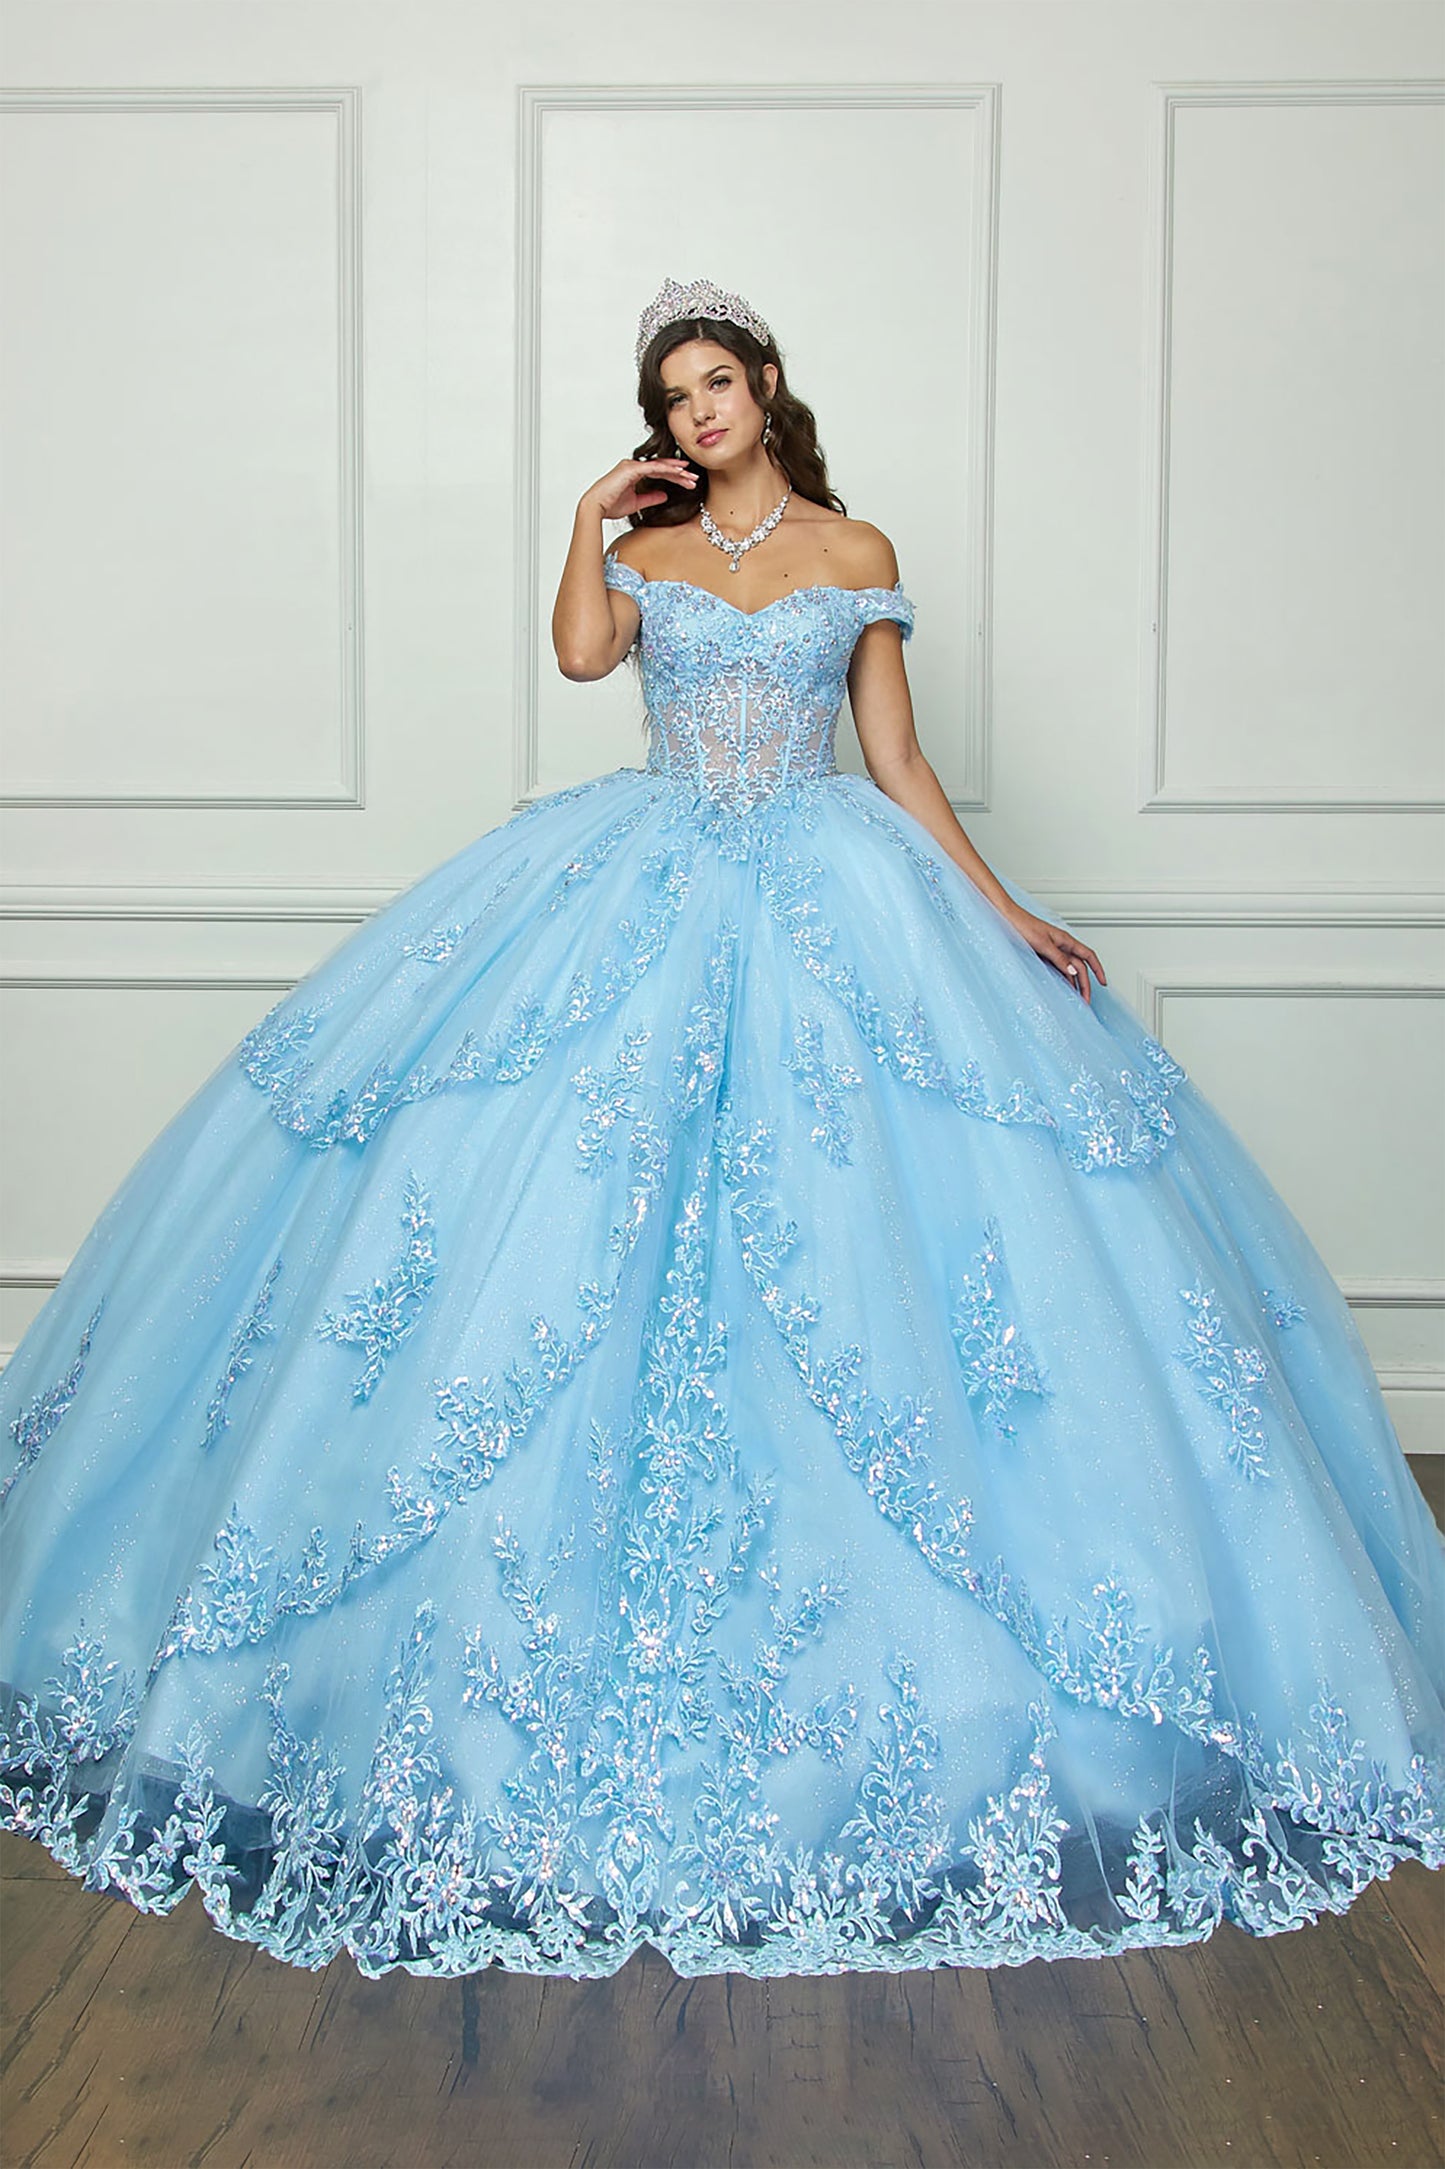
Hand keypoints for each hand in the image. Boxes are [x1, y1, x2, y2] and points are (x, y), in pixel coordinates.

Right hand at [584, 456, 698, 520]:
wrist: (595, 508)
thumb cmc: (610, 506)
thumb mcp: (637, 503)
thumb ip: (651, 497)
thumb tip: (665, 496)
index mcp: (634, 472)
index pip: (658, 472)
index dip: (674, 476)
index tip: (688, 480)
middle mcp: (634, 466)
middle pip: (661, 467)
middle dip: (679, 472)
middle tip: (694, 477)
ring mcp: (632, 465)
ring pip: (659, 465)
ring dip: (676, 470)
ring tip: (690, 475)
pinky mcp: (631, 469)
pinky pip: (653, 467)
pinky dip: (667, 469)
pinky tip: (678, 472)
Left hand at [1004, 908, 1106, 1001]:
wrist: (1008, 919)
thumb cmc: (1024, 926)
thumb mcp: (1043, 944)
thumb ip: (1059, 959)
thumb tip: (1074, 972)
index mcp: (1066, 940)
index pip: (1089, 956)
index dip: (1098, 969)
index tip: (1103, 983)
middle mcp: (1062, 945)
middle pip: (1080, 967)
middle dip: (1085, 984)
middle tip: (1086, 1000)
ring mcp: (1053, 950)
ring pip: (1069, 969)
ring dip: (1074, 983)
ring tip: (1076, 998)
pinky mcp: (1044, 954)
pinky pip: (1058, 968)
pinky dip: (1063, 978)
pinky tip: (1062, 987)